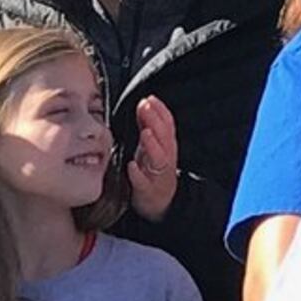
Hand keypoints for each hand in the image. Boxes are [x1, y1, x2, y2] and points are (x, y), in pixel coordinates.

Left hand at [124, 97, 180, 219]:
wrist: (162, 202)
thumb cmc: (154, 170)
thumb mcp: (153, 145)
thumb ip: (148, 125)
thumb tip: (144, 103)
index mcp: (166, 145)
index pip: (168, 124)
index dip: (160, 111)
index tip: (150, 99)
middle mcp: (165, 158)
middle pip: (164, 137)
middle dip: (156, 121)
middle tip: (146, 107)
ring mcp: (157, 174)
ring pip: (159, 159)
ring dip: (152, 145)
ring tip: (145, 132)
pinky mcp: (147, 190)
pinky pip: (143, 183)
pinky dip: (138, 174)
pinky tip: (131, 166)